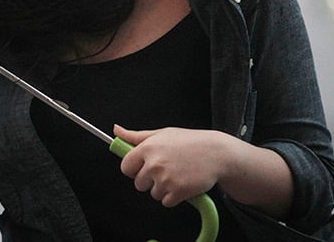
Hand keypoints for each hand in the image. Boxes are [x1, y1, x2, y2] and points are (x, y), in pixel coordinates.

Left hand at [114, 124, 232, 207]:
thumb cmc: (189, 142)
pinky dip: (174, 196)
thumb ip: (136, 136)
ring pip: (153, 193)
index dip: (134, 168)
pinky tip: (183, 183)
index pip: (126, 167)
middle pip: (138, 183)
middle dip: (150, 179)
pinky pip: (166, 202)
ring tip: (177, 173)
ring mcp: (165, 179)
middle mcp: (154, 164)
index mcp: (147, 148)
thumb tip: (116, 131)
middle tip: (167, 168)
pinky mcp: (177, 192)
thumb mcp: (162, 133)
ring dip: (163, 188)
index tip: (143, 167)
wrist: (216, 153)